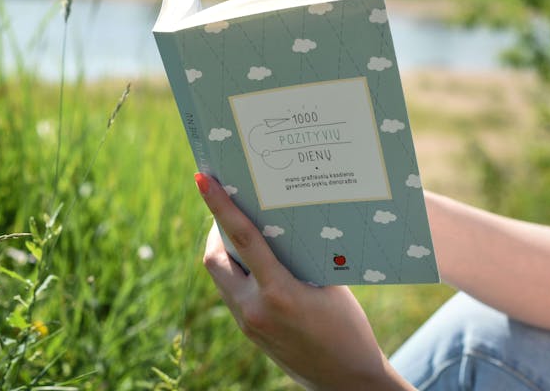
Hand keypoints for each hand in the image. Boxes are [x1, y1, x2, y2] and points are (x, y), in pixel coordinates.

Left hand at [195, 173, 412, 390]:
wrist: (346, 380)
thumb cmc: (347, 328)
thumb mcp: (328, 285)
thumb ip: (298, 257)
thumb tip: (279, 226)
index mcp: (278, 293)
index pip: (242, 238)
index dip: (220, 206)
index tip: (202, 179)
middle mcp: (254, 309)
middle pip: (215, 259)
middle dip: (217, 231)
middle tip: (231, 210)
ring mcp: (247, 324)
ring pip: (219, 278)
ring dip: (225, 253)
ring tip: (243, 234)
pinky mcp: (248, 332)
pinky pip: (230, 294)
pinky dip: (236, 274)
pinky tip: (255, 266)